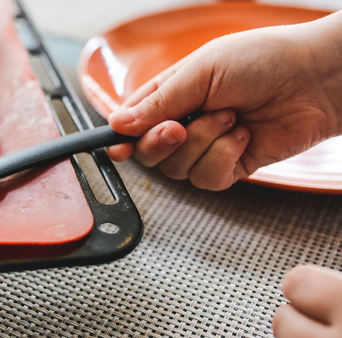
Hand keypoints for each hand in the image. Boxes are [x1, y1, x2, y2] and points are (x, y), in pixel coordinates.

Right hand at [107, 12, 341, 189]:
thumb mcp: (201, 71)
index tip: (118, 147)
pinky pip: (207, 179)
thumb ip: (157, 102)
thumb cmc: (264, 59)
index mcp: (171, 95)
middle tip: (179, 126)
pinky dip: (223, 157)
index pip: (132, 123)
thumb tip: (118, 124)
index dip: (121, 138)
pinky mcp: (231, 166)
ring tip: (231, 117)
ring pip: (177, 169)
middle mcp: (185, 122)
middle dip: (161, 143)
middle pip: (148, 154)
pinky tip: (243, 135)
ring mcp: (207, 146)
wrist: (318, 78)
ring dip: (203, 143)